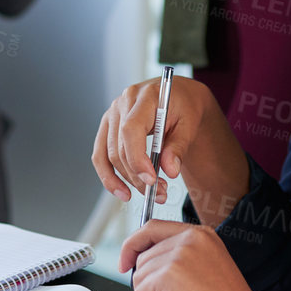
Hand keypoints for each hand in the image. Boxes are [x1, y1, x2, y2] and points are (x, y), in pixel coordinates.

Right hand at [93, 76, 212, 204]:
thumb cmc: (184, 106)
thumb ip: (179, 146)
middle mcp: (123, 102)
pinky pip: (101, 155)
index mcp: (145, 96)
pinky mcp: (108, 126)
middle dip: (137, 176)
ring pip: (110, 155)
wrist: (179, 96)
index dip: (137, 158)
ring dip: (127, 180)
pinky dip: (109, 176)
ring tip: (150, 193)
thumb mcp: (190, 124)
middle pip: (120, 147)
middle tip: (159, 193)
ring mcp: (112, 114)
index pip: (131, 129)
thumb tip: (170, 170)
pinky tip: (122, 191)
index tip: (151, 180)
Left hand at [119, 220, 263, 290]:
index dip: (134, 245)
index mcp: (202, 234)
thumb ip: (180, 261)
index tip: (127, 264)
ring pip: (140, 276)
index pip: (153, 228)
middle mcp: (191, 238)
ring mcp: (180, 253)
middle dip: (146, 288)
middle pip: (143, 256)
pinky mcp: (170, 275)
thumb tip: (146, 267)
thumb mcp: (206, 272)